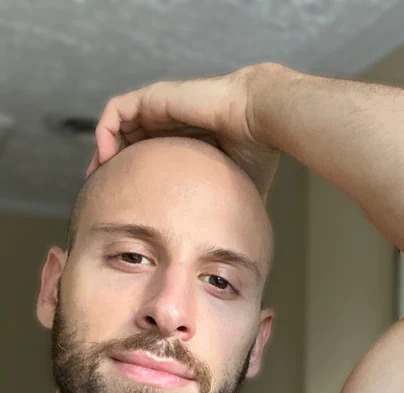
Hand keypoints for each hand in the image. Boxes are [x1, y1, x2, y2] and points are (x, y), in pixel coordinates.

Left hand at [85, 62, 283, 201]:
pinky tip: (108, 157)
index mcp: (185, 141)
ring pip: (117, 127)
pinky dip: (106, 131)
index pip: (148, 158)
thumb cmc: (255, 151)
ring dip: (103, 150)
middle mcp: (170, 122)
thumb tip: (231, 239)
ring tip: (98, 175)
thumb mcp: (234, 187)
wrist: (259, 120)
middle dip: (111, 166)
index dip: (133, 178)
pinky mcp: (155, 97)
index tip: (124, 204)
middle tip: (103, 191)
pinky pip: (116, 110)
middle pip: (127, 142)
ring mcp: (161, 108)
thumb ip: (224, 207)